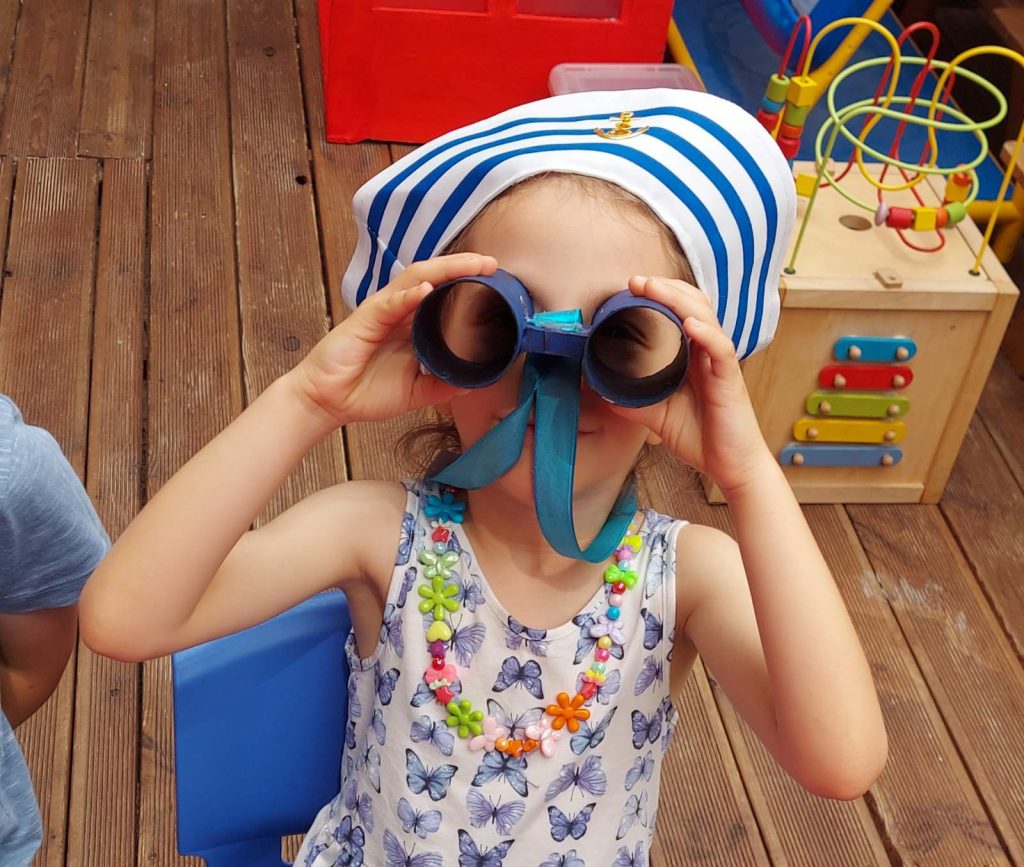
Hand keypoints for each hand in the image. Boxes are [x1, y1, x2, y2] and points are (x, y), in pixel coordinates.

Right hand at [287, 253, 497, 428]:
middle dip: (462, 267)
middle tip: (491, 263)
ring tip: (471, 265)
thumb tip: (474, 383)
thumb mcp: (416, 392)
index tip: (496, 281)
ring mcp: (382, 312)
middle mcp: (399, 311)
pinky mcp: (365, 320)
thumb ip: (443, 386)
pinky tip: (427, 290)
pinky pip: (390, 303)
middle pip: (434, 278)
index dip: (467, 284)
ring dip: (444, 269)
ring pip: (416, 280)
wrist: (329, 401)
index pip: (443, 294)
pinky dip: (409, 296)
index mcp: (411, 324)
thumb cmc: (367, 392)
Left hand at [609, 276, 775, 494]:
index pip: (680, 312)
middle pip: (694, 304)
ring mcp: (720, 363)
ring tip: (655, 290)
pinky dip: (706, 333)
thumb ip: (632, 399)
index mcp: (692, 355)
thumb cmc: (700, 436)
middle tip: (636, 282)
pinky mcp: (730, 379)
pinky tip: (690, 324)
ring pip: (706, 317)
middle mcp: (708, 352)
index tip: (630, 287)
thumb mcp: (656, 414)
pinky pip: (721, 348)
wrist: (729, 466)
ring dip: (679, 300)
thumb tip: (601, 389)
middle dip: (665, 288)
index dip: (659, 295)